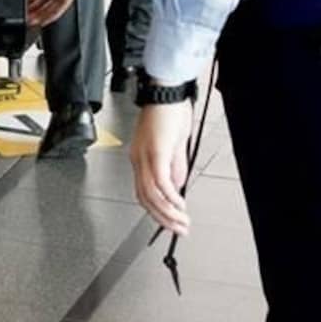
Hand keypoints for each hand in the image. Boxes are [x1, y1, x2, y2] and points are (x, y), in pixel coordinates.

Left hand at [131, 102, 194, 236]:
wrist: (167, 92)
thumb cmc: (169, 111)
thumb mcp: (174, 144)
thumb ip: (175, 166)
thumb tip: (177, 186)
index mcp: (140, 157)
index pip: (144, 192)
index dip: (156, 210)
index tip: (170, 221)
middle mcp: (138, 158)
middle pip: (145, 198)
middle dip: (163, 218)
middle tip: (178, 229)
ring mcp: (145, 156)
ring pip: (151, 194)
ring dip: (167, 212)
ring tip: (181, 222)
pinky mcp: (156, 152)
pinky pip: (160, 182)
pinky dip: (170, 197)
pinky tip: (179, 204)